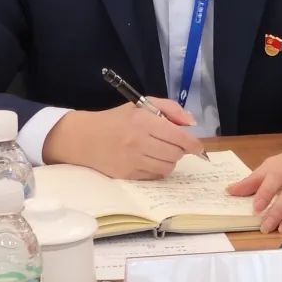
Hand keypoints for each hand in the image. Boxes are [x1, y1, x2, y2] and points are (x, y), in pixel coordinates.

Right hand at [43, 98, 206, 178]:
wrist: (84, 138)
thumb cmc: (116, 120)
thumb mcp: (141, 105)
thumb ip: (169, 109)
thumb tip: (191, 123)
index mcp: (142, 120)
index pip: (178, 136)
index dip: (193, 143)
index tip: (197, 146)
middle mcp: (138, 141)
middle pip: (175, 153)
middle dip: (180, 150)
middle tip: (173, 145)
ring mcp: (132, 160)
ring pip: (167, 167)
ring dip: (170, 160)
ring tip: (160, 152)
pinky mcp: (127, 174)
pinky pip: (155, 176)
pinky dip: (158, 169)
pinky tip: (150, 160)